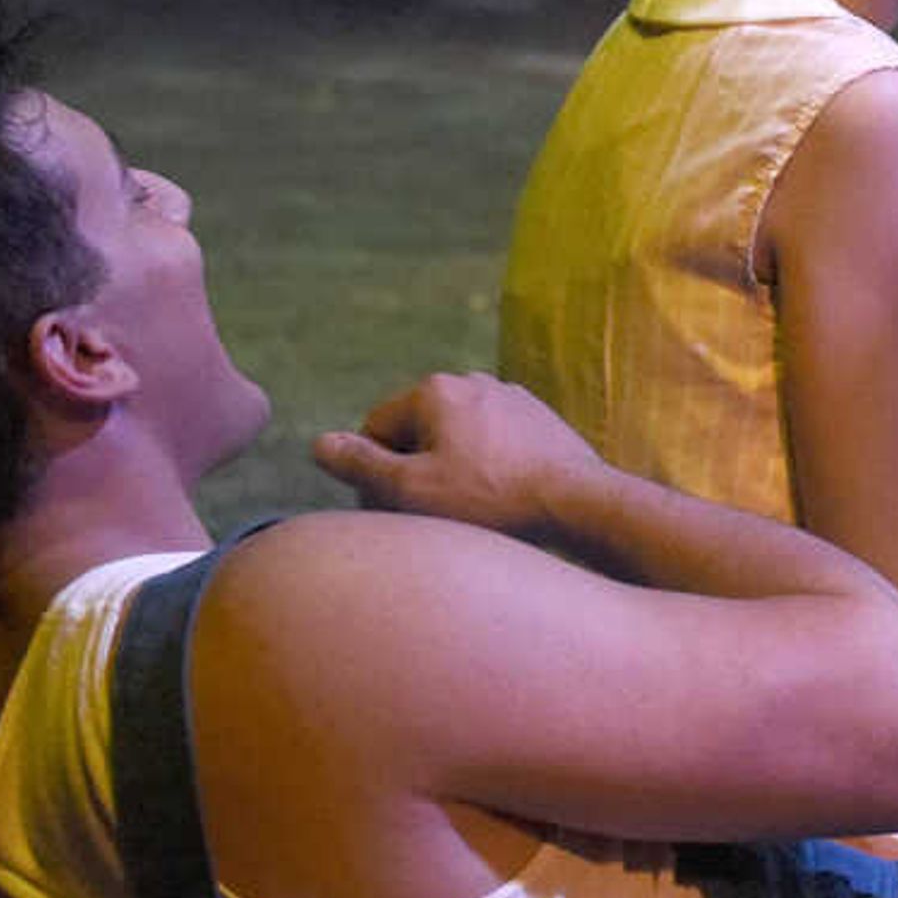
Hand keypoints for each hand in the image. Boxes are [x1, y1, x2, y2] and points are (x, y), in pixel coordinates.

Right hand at [311, 372, 598, 538]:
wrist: (578, 503)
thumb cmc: (491, 499)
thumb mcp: (411, 489)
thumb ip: (360, 464)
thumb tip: (319, 444)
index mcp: (434, 389)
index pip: (377, 428)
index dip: (374, 473)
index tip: (392, 510)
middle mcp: (473, 381)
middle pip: (419, 431)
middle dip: (416, 471)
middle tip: (430, 516)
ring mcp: (512, 398)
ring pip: (460, 439)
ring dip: (454, 471)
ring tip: (470, 514)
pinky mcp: (542, 422)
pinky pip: (497, 447)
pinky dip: (491, 471)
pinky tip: (502, 503)